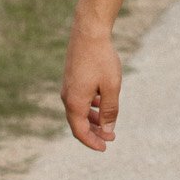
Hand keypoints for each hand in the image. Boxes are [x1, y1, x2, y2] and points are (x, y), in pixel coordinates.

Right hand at [62, 23, 122, 151]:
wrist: (88, 32)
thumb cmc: (101, 59)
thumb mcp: (111, 87)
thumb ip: (110, 110)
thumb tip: (108, 130)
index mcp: (75, 103)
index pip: (80, 132)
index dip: (92, 142)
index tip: (105, 147)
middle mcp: (67, 97)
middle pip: (78, 123)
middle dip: (94, 132)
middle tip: (111, 138)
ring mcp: (68, 88)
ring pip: (79, 111)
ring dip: (93, 119)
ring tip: (108, 124)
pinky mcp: (72, 79)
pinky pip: (79, 100)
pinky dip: (90, 107)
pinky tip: (102, 103)